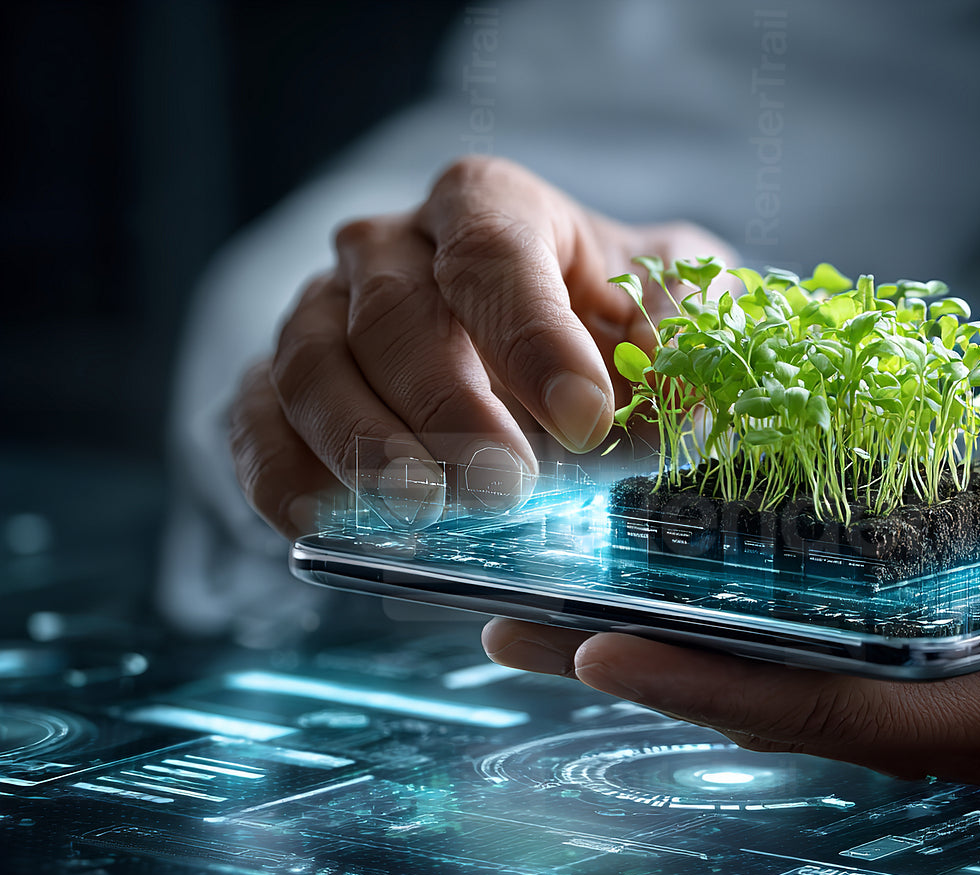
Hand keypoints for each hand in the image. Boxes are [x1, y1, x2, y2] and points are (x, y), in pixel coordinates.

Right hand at [229, 156, 730, 535]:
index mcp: (491, 207)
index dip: (532, 336)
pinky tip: (323, 522)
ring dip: (365, 444)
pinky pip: (257, 423)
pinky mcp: (286, 391)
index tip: (584, 417)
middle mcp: (391, 247)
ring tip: (425, 507)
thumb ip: (681, 351)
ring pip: (311, 365)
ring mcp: (325, 314)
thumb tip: (665, 419)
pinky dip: (281, 475)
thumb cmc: (626, 326)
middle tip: (504, 483)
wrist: (578, 364)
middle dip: (448, 404)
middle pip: (392, 312)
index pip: (491, 250)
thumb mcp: (683, 317)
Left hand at [481, 400, 979, 781]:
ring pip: (789, 682)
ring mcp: (951, 687)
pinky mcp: (943, 646)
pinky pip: (818, 646)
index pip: (840, 710)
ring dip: (677, 650)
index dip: (718, 687)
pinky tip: (674, 582)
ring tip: (558, 608)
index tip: (598, 646)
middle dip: (656, 674)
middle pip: (784, 708)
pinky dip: (737, 621)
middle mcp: (966, 713)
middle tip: (523, 627)